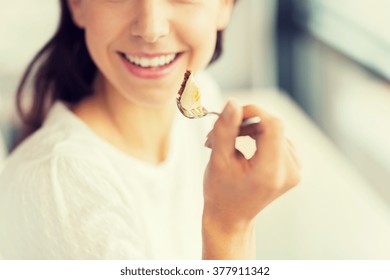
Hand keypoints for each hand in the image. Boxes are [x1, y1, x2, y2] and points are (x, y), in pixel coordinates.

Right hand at [202, 99, 300, 258]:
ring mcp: (294, 171)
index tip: (231, 114)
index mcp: (270, 172)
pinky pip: (278, 140)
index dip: (253, 112)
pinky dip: (259, 138)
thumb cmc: (220, 192)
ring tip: (226, 142)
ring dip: (250, 130)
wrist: (230, 216)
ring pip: (274, 131)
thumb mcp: (218, 160)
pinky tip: (241, 147)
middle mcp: (288, 172)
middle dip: (245, 123)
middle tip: (219, 132)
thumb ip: (225, 130)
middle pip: (273, 127)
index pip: (273, 125)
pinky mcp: (293, 169)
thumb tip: (232, 102)